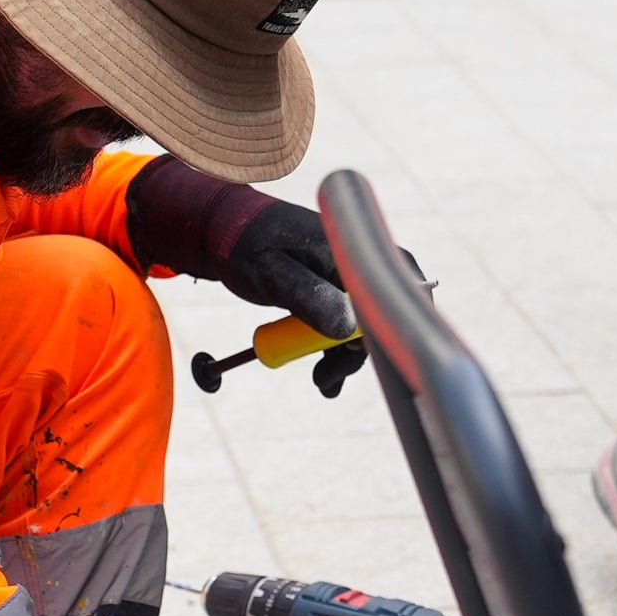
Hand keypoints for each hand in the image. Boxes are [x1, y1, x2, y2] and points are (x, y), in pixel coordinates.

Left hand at [125, 157, 398, 400]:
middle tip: (325, 381)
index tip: (366, 358)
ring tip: (321, 383)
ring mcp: (345, 278)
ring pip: (360, 326)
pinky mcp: (332, 291)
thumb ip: (310, 297)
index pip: (395, 288)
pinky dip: (334, 350)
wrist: (222, 232)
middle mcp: (356, 263)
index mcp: (350, 250)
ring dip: (343, 358)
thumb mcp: (274, 273)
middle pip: (378, 315)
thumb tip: (348, 331)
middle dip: (355, 354)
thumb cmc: (246, 244)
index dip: (390, 327)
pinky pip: (344, 325)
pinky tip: (324, 375)